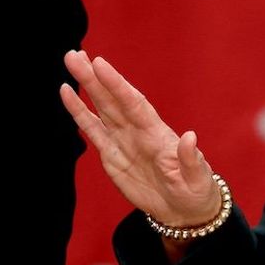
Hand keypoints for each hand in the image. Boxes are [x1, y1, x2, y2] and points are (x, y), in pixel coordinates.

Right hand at [59, 50, 221, 225]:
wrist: (184, 209)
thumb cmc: (195, 191)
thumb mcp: (196, 177)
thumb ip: (189, 158)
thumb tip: (189, 137)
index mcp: (158, 134)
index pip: (134, 104)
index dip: (117, 85)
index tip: (100, 64)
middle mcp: (139, 131)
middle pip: (113, 100)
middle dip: (94, 78)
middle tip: (75, 54)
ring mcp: (124, 140)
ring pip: (101, 107)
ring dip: (86, 86)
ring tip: (71, 61)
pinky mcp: (111, 154)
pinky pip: (92, 129)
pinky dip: (79, 111)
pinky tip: (67, 93)